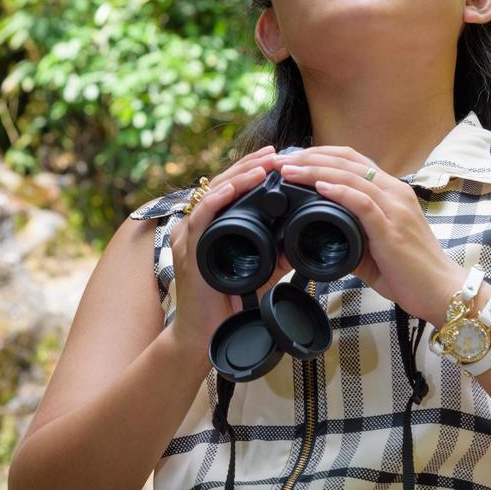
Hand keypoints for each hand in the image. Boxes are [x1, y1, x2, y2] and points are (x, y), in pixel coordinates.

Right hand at [167, 146, 285, 364]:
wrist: (205, 335)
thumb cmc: (227, 304)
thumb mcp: (260, 271)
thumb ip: (276, 253)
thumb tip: (302, 238)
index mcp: (210, 226)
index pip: (231, 189)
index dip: (253, 171)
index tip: (277, 159)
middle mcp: (196, 226)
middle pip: (222, 184)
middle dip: (250, 166)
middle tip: (276, 153)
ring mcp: (189, 236)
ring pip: (212, 194)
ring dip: (239, 177)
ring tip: (263, 165)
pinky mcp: (188, 250)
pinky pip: (200, 217)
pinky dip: (217, 201)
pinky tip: (232, 188)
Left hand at [275, 146, 465, 325]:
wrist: (441, 292)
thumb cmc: (410, 271)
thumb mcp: (375, 247)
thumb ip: (351, 235)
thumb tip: (320, 235)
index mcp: (391, 192)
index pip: (352, 160)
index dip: (320, 155)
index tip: (291, 159)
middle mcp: (395, 193)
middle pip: (347, 161)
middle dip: (309, 158)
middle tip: (279, 161)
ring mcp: (395, 208)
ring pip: (351, 176)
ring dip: (315, 171)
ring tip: (288, 171)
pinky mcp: (392, 228)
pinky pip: (363, 202)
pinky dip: (339, 191)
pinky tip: (319, 187)